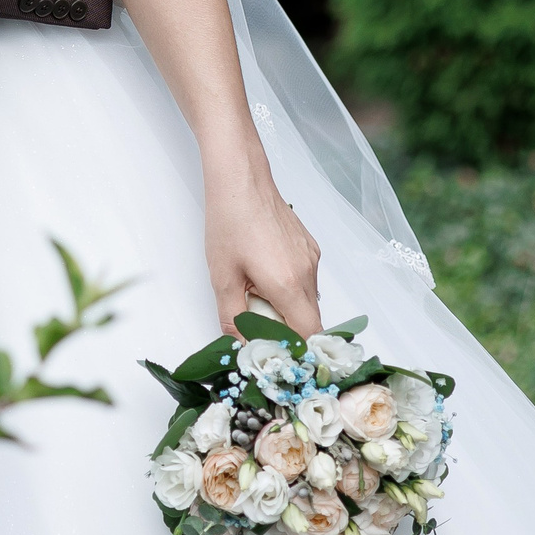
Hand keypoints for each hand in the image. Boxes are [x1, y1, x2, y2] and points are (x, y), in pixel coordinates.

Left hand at [204, 172, 320, 338]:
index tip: (278, 353)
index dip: (296, 349)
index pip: (308, 334)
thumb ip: (232, 317)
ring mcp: (312, 258)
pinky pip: (306, 279)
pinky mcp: (310, 247)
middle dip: (287, 329)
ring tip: (256, 293)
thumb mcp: (222, 277)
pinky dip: (290, 286)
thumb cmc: (229, 222)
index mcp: (288, 284)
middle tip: (259, 325)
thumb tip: (239, 344)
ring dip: (287, 306)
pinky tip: (264, 273)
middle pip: (310, 319)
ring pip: (308, 299)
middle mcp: (308, 273)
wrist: (241, 180)